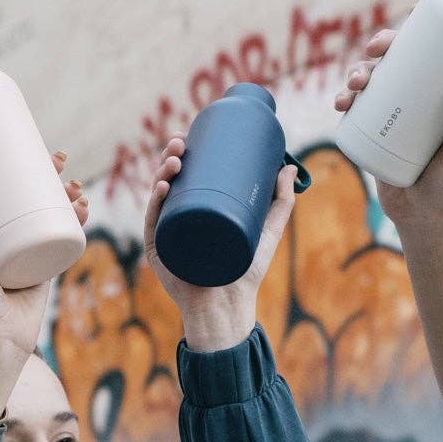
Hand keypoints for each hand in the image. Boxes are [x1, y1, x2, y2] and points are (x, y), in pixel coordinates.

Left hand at [0, 154, 86, 417]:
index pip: (6, 189)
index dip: (21, 167)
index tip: (30, 146)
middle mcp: (12, 236)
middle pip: (36, 196)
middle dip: (53, 175)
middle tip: (60, 160)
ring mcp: (33, 249)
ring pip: (56, 213)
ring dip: (70, 195)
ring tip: (75, 188)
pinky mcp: (50, 265)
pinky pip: (67, 237)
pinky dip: (79, 221)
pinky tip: (83, 209)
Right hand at [143, 140, 297, 351]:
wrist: (229, 306)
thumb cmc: (245, 272)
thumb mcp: (266, 232)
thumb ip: (281, 202)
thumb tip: (290, 167)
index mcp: (196, 211)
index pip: (184, 176)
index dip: (182, 153)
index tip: (190, 135)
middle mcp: (178, 219)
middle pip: (168, 181)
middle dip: (170, 156)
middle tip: (182, 143)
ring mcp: (167, 234)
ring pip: (157, 196)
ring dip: (161, 172)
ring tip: (177, 160)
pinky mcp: (160, 251)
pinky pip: (152, 223)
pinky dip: (155, 203)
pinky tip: (163, 188)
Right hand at [334, 29, 442, 231]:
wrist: (423, 215)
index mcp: (440, 96)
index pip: (429, 54)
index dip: (415, 34)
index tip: (407, 24)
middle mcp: (415, 100)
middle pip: (395, 62)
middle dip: (378, 50)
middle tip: (373, 52)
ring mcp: (392, 115)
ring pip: (371, 82)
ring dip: (356, 72)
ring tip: (353, 86)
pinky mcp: (372, 132)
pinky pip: (355, 109)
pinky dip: (344, 100)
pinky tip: (341, 103)